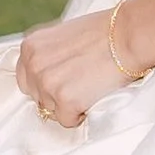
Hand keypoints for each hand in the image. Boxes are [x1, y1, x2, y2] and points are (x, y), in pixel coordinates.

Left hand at [15, 11, 130, 130]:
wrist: (128, 36)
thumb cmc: (104, 33)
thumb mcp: (63, 36)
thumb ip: (48, 55)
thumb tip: (46, 76)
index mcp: (30, 47)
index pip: (26, 79)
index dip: (46, 84)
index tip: (65, 80)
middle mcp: (33, 65)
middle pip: (37, 97)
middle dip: (56, 95)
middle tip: (81, 82)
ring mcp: (47, 83)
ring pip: (52, 110)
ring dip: (69, 105)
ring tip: (90, 85)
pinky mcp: (65, 100)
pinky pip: (67, 120)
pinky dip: (81, 114)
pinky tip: (94, 95)